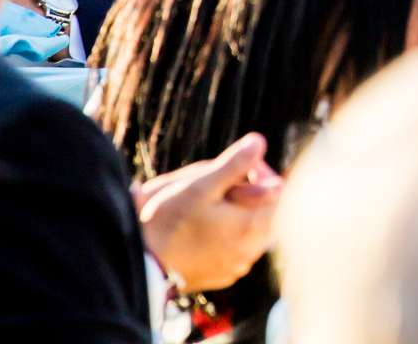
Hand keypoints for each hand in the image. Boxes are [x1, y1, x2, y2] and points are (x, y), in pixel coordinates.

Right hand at [134, 132, 282, 293]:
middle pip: (266, 211)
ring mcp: (238, 265)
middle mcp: (252, 250)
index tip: (238, 167)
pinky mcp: (223, 275)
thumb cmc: (168, 223)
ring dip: (240, 213)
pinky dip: (231, 234)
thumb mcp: (200, 185)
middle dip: (249, 193)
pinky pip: (238, 248)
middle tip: (221, 184)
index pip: (278, 190)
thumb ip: (234, 164)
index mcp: (254, 226)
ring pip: (253, 230)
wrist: (139, 265)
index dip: (259, 171)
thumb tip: (259, 142)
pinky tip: (207, 228)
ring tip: (211, 206)